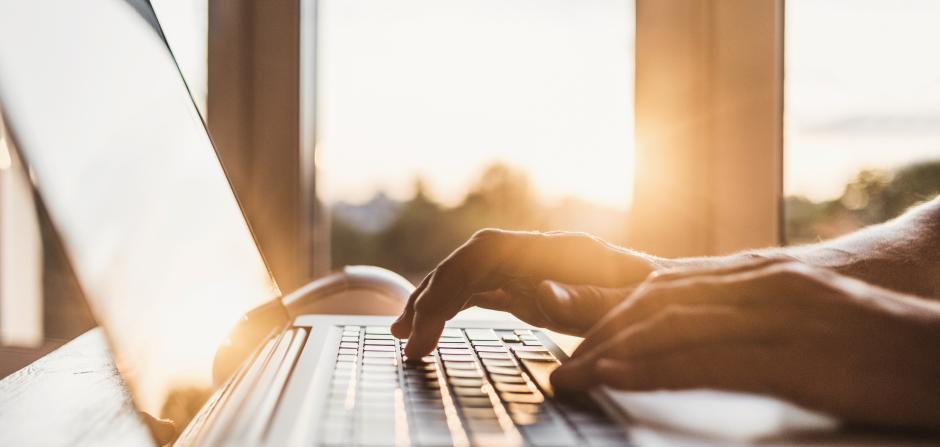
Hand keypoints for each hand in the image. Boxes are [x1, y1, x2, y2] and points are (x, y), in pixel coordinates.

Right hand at [390, 229, 661, 357]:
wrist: (680, 299)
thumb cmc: (660, 306)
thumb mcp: (631, 308)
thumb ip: (588, 300)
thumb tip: (540, 294)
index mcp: (562, 251)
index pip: (487, 252)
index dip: (450, 281)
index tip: (427, 322)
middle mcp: (541, 253)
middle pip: (469, 261)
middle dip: (432, 297)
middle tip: (408, 342)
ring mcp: (533, 267)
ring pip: (468, 274)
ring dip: (434, 301)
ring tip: (404, 336)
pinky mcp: (530, 285)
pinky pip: (481, 290)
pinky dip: (452, 307)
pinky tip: (432, 326)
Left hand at [552, 260, 939, 429]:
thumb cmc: (877, 345)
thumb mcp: (804, 319)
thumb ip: (752, 321)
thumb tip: (703, 344)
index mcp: (761, 275)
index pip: (668, 288)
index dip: (616, 314)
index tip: (583, 343)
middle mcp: (761, 284)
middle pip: (657, 302)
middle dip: (602, 334)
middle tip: (567, 365)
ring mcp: (776, 314)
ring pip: (670, 323)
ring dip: (611, 351)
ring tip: (574, 375)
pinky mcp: (794, 354)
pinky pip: (707, 358)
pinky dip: (653, 366)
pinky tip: (619, 377)